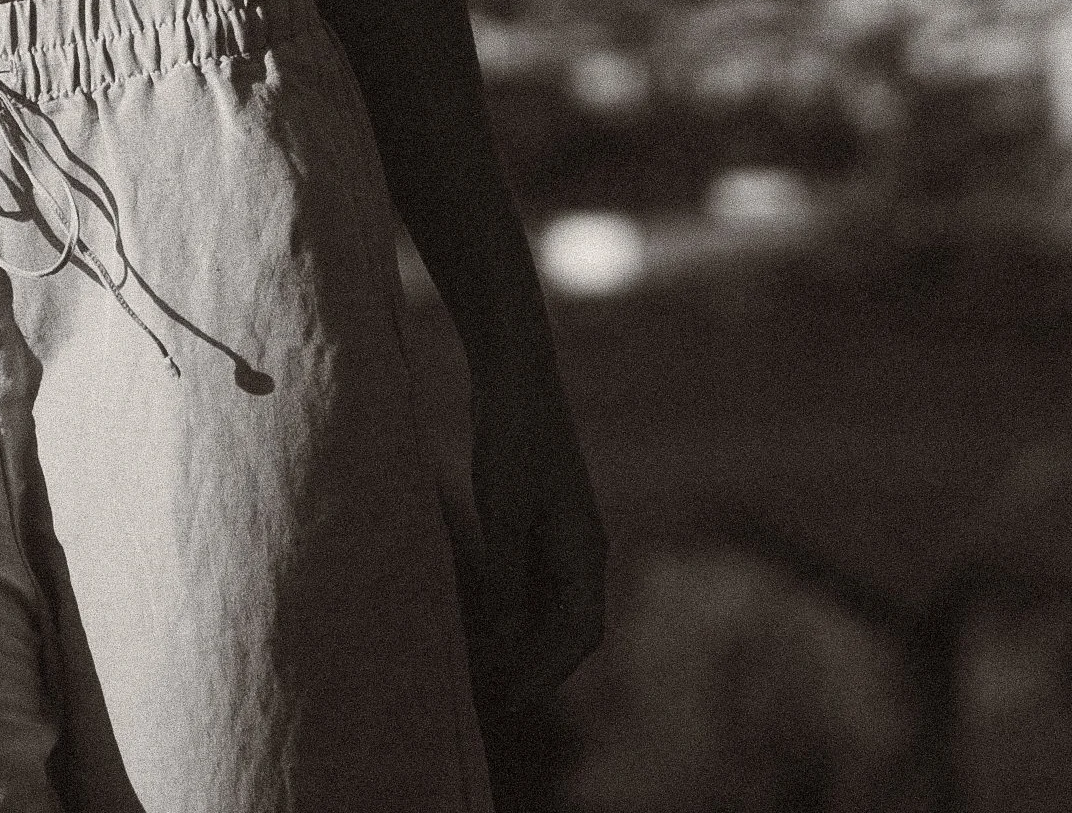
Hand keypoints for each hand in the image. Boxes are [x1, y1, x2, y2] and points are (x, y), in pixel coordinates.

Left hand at [455, 350, 608, 716]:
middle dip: (538, 664)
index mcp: (584, 549)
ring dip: (527, 638)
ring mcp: (564, 532)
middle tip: (496, 696)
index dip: (549, 671)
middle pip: (570, 626)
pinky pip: (537, 579)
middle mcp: (582, 547)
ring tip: (489, 667)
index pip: (580, 632)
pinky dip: (517, 606)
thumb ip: (506, 573)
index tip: (513, 698)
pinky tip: (487, 616)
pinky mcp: (541, 516)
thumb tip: (505, 635)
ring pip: (554, 605)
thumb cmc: (513, 436)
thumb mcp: (504, 509)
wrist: (515, 373)